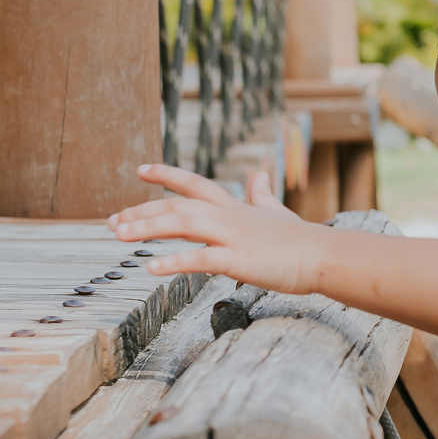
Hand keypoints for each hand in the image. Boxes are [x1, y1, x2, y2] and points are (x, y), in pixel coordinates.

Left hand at [108, 163, 322, 292]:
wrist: (324, 255)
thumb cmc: (301, 239)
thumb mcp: (277, 212)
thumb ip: (263, 195)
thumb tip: (260, 175)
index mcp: (235, 206)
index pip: (194, 183)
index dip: (166, 174)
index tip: (140, 170)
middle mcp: (228, 216)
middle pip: (177, 206)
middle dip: (142, 211)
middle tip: (113, 221)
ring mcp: (233, 236)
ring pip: (182, 225)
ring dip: (147, 228)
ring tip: (119, 235)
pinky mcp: (239, 259)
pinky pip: (200, 259)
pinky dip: (174, 263)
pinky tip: (151, 269)